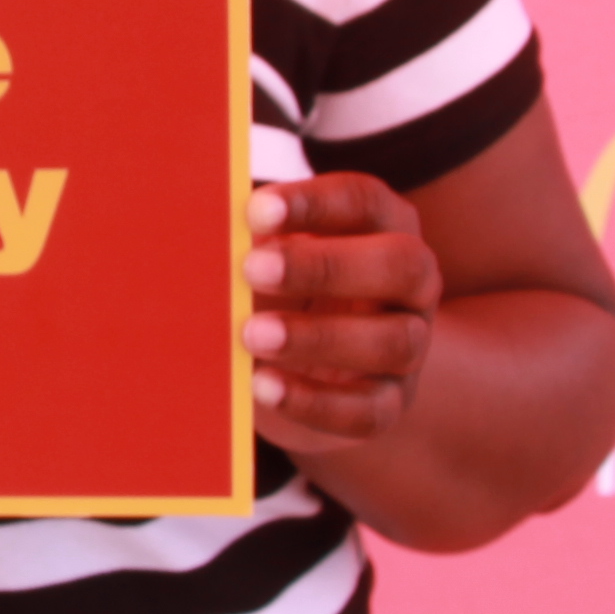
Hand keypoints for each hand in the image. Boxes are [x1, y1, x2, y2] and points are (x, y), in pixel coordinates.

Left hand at [241, 175, 440, 455]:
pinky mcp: (390, 404)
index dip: (314, 203)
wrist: (306, 370)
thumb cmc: (281, 288)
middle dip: (325, 266)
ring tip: (251, 334)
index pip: (365, 202)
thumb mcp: (268, 254)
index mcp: (385, 227)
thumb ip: (247, 238)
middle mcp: (412, 284)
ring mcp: (410, 346)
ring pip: (394, 341)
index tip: (255, 210)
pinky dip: (315, 403)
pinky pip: (369, 411)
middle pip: (401, 265)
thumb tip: (202, 224)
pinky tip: (263, 387)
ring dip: (319, 338)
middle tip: (252, 268)